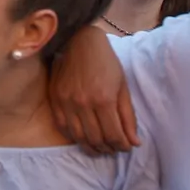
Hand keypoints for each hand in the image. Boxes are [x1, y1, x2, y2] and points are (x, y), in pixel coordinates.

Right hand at [49, 26, 139, 154]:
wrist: (79, 41)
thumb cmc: (106, 62)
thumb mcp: (122, 87)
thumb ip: (128, 116)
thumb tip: (134, 142)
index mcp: (104, 99)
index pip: (114, 135)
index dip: (122, 146)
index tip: (127, 146)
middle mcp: (83, 104)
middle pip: (96, 139)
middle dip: (109, 149)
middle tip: (114, 148)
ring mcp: (66, 103)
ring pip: (79, 137)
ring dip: (92, 147)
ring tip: (101, 147)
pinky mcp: (55, 100)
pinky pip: (63, 128)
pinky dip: (74, 137)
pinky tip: (83, 137)